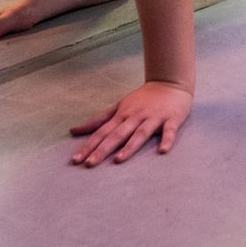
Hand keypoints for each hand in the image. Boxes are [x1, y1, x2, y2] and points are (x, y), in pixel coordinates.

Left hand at [69, 81, 191, 166]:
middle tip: (90, 164)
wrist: (170, 82)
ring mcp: (154, 118)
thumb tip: (73, 131)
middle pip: (118, 135)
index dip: (89, 145)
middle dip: (103, 149)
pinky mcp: (172, 119)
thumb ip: (98, 120)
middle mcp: (136, 116)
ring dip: (130, 146)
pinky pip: (169, 131)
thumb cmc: (143, 98)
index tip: (76, 160)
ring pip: (140, 133)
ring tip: (118, 160)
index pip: (102, 132)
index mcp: (122, 115)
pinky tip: (162, 150)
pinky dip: (166, 140)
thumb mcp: (119, 106)